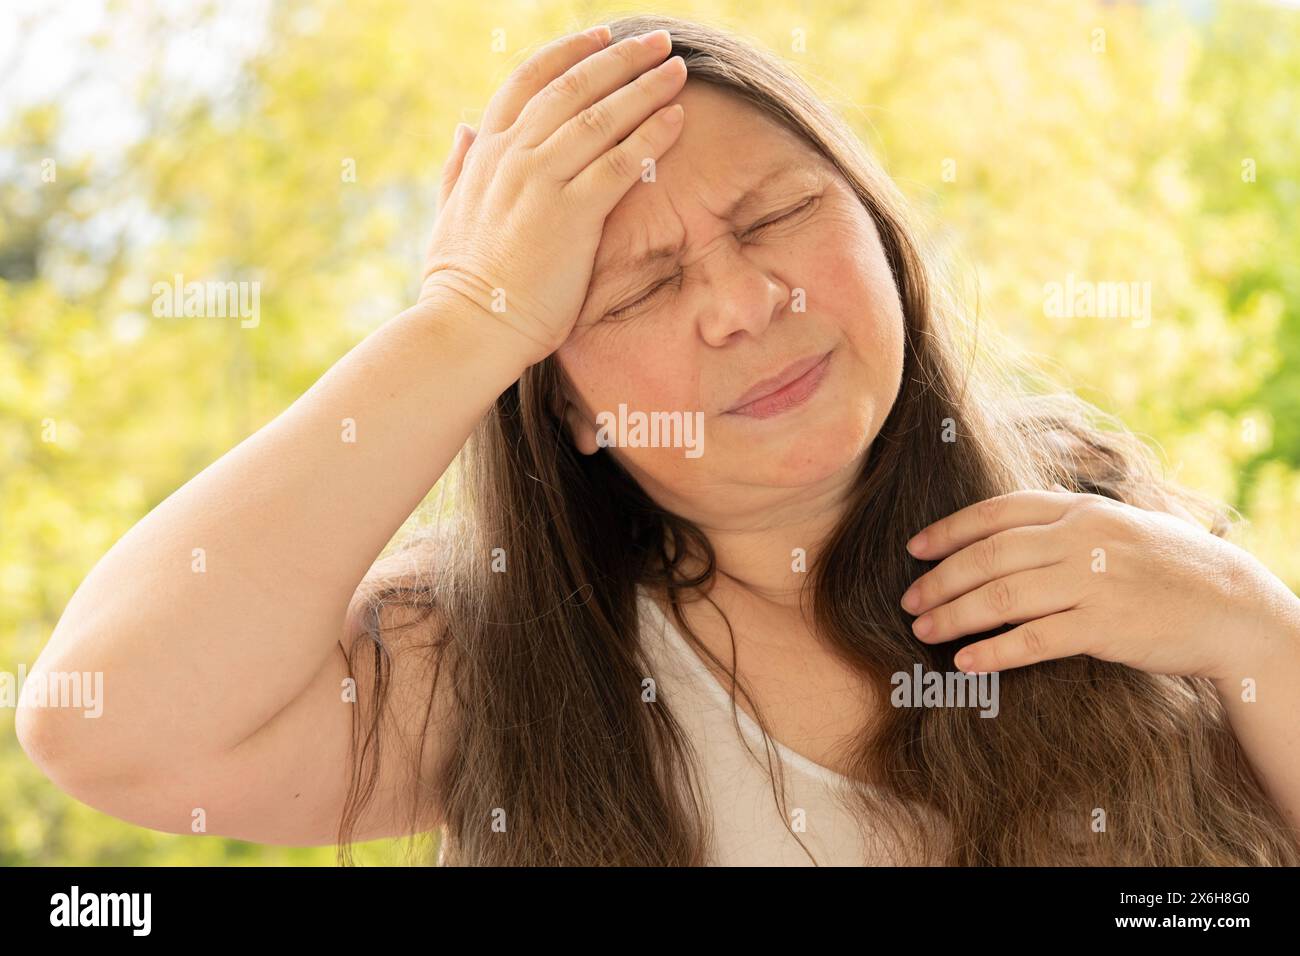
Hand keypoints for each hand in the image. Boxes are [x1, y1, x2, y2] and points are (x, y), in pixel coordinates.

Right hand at [419, 25, 687, 366]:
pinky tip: (676, 119)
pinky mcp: (568, 216)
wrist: (467, 330)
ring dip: (644, 88)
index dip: (570, 52)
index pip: (530, 80)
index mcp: (485, 153)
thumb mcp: (449, 214)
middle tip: (659, 42)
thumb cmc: (461, 285)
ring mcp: (539, 183)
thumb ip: (458, 167)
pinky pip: (617, 164)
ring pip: (599, 117)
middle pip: (573, 88)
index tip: (604, 37)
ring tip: (678, 70)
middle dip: (621, 59)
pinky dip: (649, 137)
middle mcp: (511, 157)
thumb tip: (462, 128)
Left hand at [898, 486, 1299, 677]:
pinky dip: (994, 652)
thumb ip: (1063, 519)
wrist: (1231, 605)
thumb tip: (1011, 517)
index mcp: (1078, 510)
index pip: (996, 512)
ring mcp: (1092, 583)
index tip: (914, 549)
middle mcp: (1080, 540)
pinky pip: (1035, 640)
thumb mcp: (1115, 525)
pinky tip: (966, 661)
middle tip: (908, 600)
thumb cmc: (1165, 564)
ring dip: (954, 615)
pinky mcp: (1104, 627)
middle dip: (940, 579)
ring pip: (1003, 597)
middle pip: (989, 556)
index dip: (948, 530)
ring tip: (923, 630)